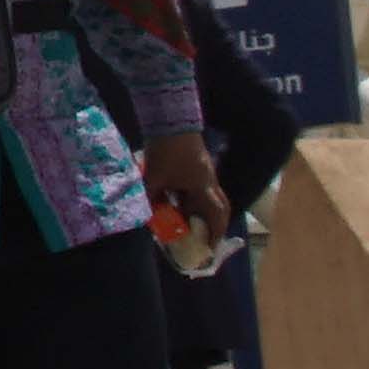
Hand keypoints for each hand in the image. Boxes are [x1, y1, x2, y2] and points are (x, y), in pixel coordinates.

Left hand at [142, 128, 230, 248]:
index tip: (209, 249)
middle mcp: (209, 181)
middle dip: (213, 225)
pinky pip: (199, 188)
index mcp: (203, 187)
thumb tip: (149, 217)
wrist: (170, 119)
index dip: (215, 234)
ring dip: (199, 211)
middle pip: (219, 208)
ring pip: (208, 198)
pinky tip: (176, 202)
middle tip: (202, 238)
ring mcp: (205, 172)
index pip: (216, 216)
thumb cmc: (165, 151)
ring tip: (185, 223)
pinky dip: (191, 199)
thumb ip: (152, 199)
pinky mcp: (198, 165)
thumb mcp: (154, 178)